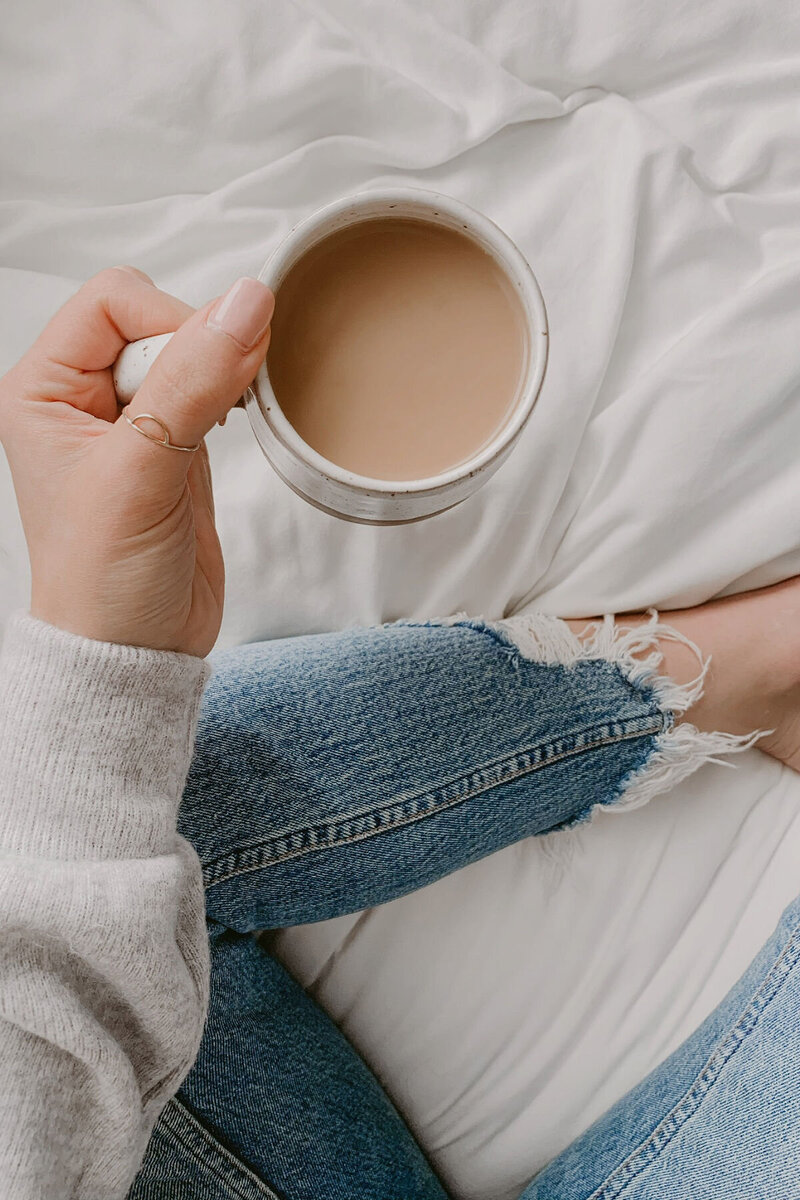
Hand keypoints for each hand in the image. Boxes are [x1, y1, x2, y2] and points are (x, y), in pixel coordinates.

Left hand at [0, 266, 273, 655]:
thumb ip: (193, 382)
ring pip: (189, 351)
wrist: (136, 651)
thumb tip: (245, 304)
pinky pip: (212, 388)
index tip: (207, 367)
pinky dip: (233, 395)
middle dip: (199, 348)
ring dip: (221, 371)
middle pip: (156, 319)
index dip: (169, 320)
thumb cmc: (103, 581)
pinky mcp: (177, 446)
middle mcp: (84, 398)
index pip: (113, 302)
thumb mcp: (141, 474)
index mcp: (44, 391)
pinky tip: (231, 424)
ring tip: (222, 421)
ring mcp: (133, 422)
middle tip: (214, 405)